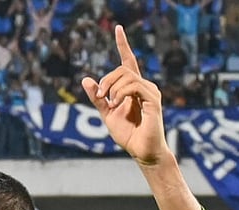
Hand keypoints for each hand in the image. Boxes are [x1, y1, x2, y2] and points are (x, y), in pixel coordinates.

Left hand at [80, 25, 168, 167]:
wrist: (141, 151)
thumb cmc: (128, 134)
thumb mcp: (107, 113)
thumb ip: (98, 98)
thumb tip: (85, 80)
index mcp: (132, 88)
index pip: (128, 61)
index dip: (123, 44)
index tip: (118, 28)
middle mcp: (143, 86)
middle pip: (122, 68)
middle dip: (107, 80)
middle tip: (101, 96)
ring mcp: (150, 92)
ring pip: (127, 75)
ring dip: (112, 87)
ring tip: (110, 103)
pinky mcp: (153, 100)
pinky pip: (134, 85)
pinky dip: (121, 93)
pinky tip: (117, 104)